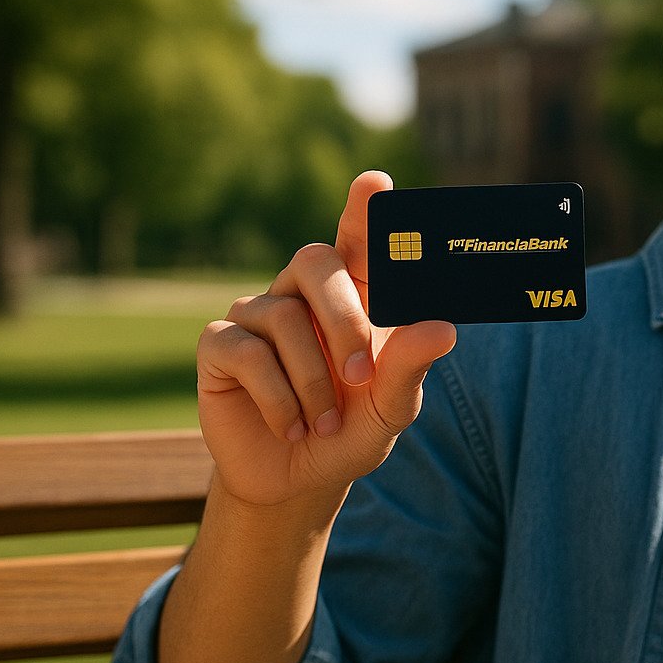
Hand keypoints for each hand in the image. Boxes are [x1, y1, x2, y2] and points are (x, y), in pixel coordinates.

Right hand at [195, 171, 456, 506]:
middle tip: (360, 373)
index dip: (364, 209)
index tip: (376, 185)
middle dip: (343, 316)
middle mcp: (303, 292)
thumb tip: (443, 329)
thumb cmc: (352, 429)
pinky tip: (290, 425)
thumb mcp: (391, 406)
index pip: (359, 237)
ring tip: (324, 423)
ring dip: (313, 380)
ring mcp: (257, 313)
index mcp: (354, 293)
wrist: (300, 478)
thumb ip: (411, 366)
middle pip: (315, 261)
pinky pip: (246, 352)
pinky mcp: (219, 344)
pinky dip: (277, 396)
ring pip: (284, 317)